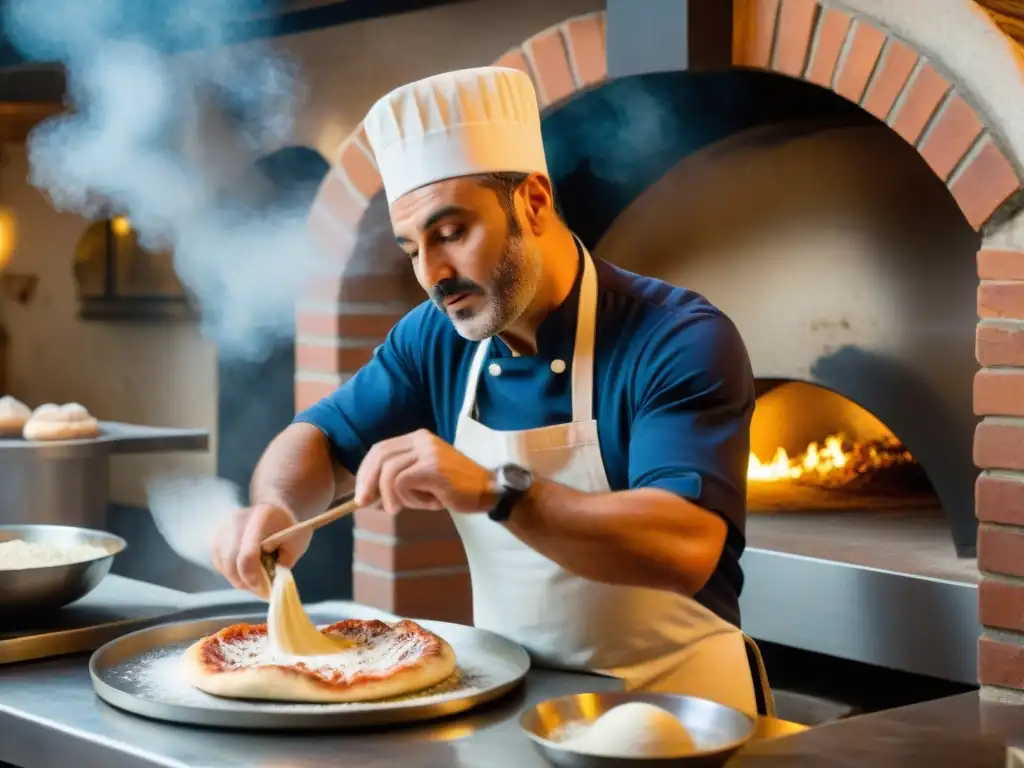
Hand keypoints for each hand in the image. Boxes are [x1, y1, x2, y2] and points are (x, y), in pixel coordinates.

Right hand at [211, 503, 311, 598]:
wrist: (272, 511)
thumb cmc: (287, 528)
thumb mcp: (298, 542)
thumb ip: (286, 560)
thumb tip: (270, 582)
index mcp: (262, 516)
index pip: (248, 553)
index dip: (252, 576)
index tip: (264, 589)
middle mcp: (237, 519)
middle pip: (231, 561)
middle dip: (246, 581)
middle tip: (262, 592)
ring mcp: (223, 527)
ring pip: (224, 564)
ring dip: (238, 579)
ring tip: (257, 582)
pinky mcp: (215, 537)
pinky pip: (219, 563)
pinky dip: (231, 573)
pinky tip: (246, 573)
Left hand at [354, 429, 497, 514]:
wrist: (488, 492)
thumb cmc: (455, 489)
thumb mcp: (422, 480)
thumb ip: (397, 481)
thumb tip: (368, 496)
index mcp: (417, 438)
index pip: (380, 449)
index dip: (365, 471)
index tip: (361, 493)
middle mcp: (421, 439)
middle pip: (379, 456)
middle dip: (366, 482)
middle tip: (365, 503)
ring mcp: (427, 451)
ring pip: (388, 472)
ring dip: (391, 496)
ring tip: (403, 508)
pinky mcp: (432, 467)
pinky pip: (401, 483)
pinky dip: (407, 499)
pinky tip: (427, 503)